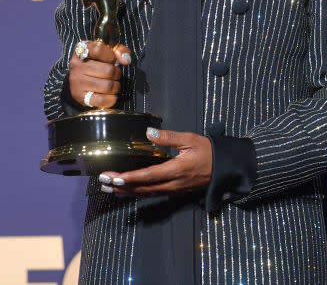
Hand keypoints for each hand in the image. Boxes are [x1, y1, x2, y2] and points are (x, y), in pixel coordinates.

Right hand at [68, 40, 130, 108]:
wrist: (81, 79)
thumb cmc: (98, 63)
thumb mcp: (107, 51)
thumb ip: (120, 50)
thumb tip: (125, 60)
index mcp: (81, 49)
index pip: (99, 50)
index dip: (111, 56)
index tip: (112, 60)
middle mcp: (76, 65)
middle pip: (108, 70)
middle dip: (116, 73)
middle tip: (114, 74)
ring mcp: (77, 81)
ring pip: (108, 86)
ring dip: (115, 86)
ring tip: (111, 83)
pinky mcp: (80, 97)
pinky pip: (101, 100)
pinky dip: (110, 99)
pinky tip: (110, 95)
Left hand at [98, 128, 212, 195]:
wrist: (223, 168)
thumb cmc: (209, 152)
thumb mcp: (191, 139)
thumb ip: (169, 137)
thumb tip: (149, 132)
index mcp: (176, 170)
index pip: (148, 176)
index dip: (130, 178)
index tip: (115, 177)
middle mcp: (173, 184)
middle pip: (143, 188)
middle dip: (121, 186)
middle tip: (103, 182)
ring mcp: (173, 190)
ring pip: (145, 194)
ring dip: (126, 192)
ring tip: (108, 189)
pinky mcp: (173, 191)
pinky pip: (152, 194)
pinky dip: (136, 193)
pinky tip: (126, 192)